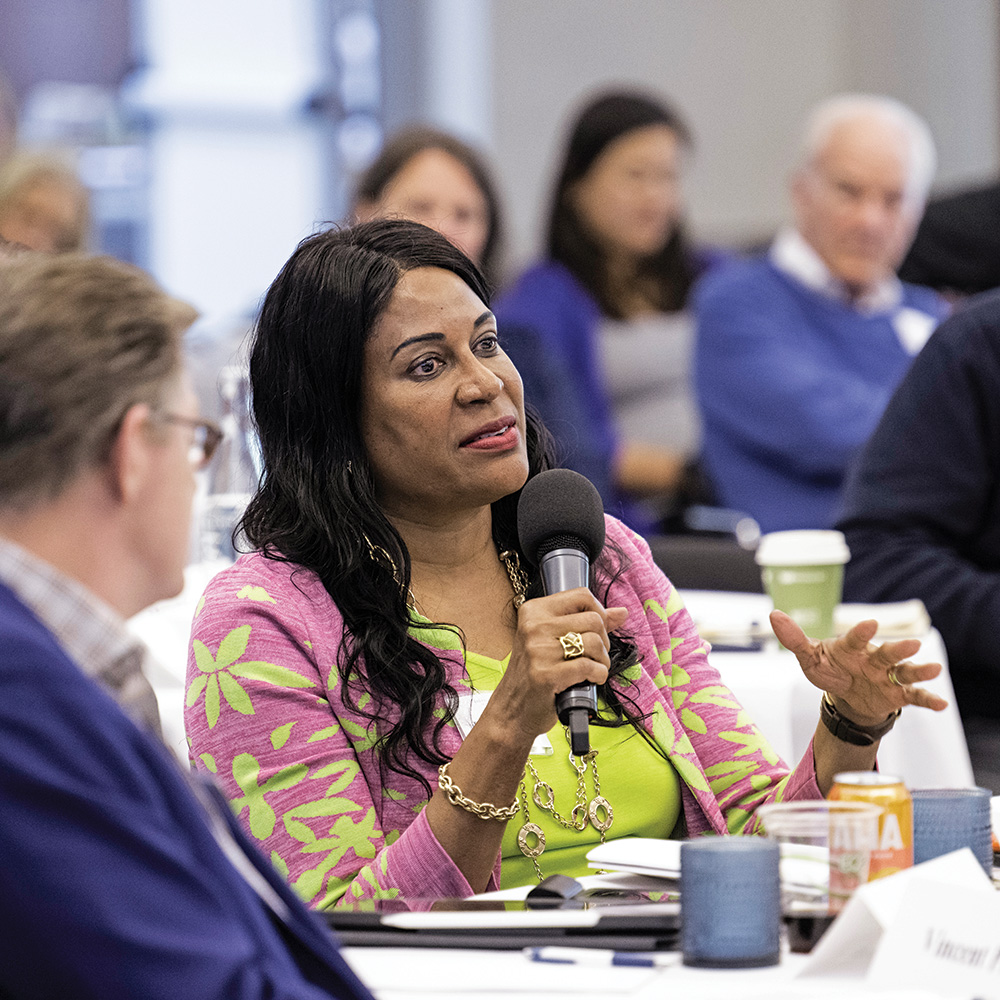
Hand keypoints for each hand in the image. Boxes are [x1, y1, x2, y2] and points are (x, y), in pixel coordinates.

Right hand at [482, 587, 627, 744]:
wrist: (512, 709)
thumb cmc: (535, 673)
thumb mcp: (553, 640)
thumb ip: (587, 623)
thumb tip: (622, 612)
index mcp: (534, 611)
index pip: (582, 595)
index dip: (599, 613)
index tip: (596, 631)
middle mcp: (533, 626)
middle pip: (593, 620)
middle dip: (604, 641)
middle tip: (594, 656)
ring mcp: (538, 651)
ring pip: (594, 642)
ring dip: (602, 660)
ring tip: (593, 669)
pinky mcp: (546, 675)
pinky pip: (589, 667)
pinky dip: (598, 675)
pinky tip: (590, 680)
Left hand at [770, 609, 947, 725]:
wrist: (846, 694)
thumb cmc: (830, 668)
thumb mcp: (809, 657)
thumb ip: (794, 639)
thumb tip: (774, 615)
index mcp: (851, 648)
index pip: (856, 639)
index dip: (862, 632)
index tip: (869, 624)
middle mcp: (874, 659)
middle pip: (887, 653)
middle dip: (899, 649)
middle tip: (913, 644)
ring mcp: (888, 676)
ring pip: (905, 672)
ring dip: (919, 670)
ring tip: (934, 669)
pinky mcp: (897, 694)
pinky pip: (914, 696)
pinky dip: (928, 699)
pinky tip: (942, 704)